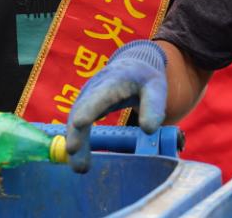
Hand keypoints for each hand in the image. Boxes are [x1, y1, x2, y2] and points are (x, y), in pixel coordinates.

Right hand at [65, 41, 166, 173]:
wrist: (134, 64)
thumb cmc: (146, 77)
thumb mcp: (156, 88)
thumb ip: (154, 106)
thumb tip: (148, 130)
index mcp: (114, 79)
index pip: (99, 94)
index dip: (88, 108)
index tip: (79, 124)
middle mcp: (95, 87)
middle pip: (81, 109)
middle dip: (76, 132)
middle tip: (75, 155)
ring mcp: (87, 95)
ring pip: (75, 118)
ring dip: (75, 142)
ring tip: (80, 167)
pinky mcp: (85, 105)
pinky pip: (77, 123)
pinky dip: (78, 140)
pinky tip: (80, 160)